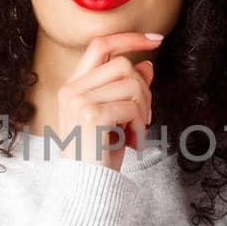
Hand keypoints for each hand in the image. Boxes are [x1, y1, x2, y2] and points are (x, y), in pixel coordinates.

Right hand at [58, 32, 160, 171]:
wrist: (87, 187)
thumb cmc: (99, 155)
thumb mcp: (116, 116)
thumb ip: (127, 89)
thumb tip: (146, 65)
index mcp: (73, 86)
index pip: (101, 45)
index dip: (129, 38)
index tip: (155, 39)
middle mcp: (71, 89)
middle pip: (122, 64)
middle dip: (144, 89)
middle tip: (143, 117)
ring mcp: (78, 100)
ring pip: (131, 84)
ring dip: (143, 110)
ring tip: (135, 132)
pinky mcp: (91, 114)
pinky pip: (131, 106)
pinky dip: (140, 125)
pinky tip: (132, 141)